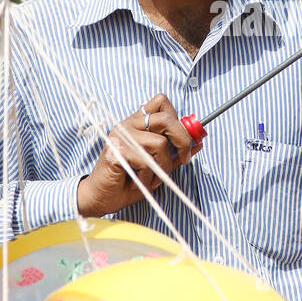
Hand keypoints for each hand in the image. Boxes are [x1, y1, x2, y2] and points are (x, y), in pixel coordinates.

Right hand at [76, 92, 202, 217]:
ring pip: (160, 144)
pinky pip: (146, 161)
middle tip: (184, 159)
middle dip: (182, 140)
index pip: (161, 102)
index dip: (177, 118)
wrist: (102, 198)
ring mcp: (120, 135)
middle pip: (165, 118)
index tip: (184, 140)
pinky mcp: (116, 150)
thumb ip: (175, 152)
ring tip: (152, 178)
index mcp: (136, 123)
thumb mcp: (158, 165)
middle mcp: (127, 124)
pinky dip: (148, 177)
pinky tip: (140, 182)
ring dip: (163, 167)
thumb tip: (199, 142)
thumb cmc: (129, 181)